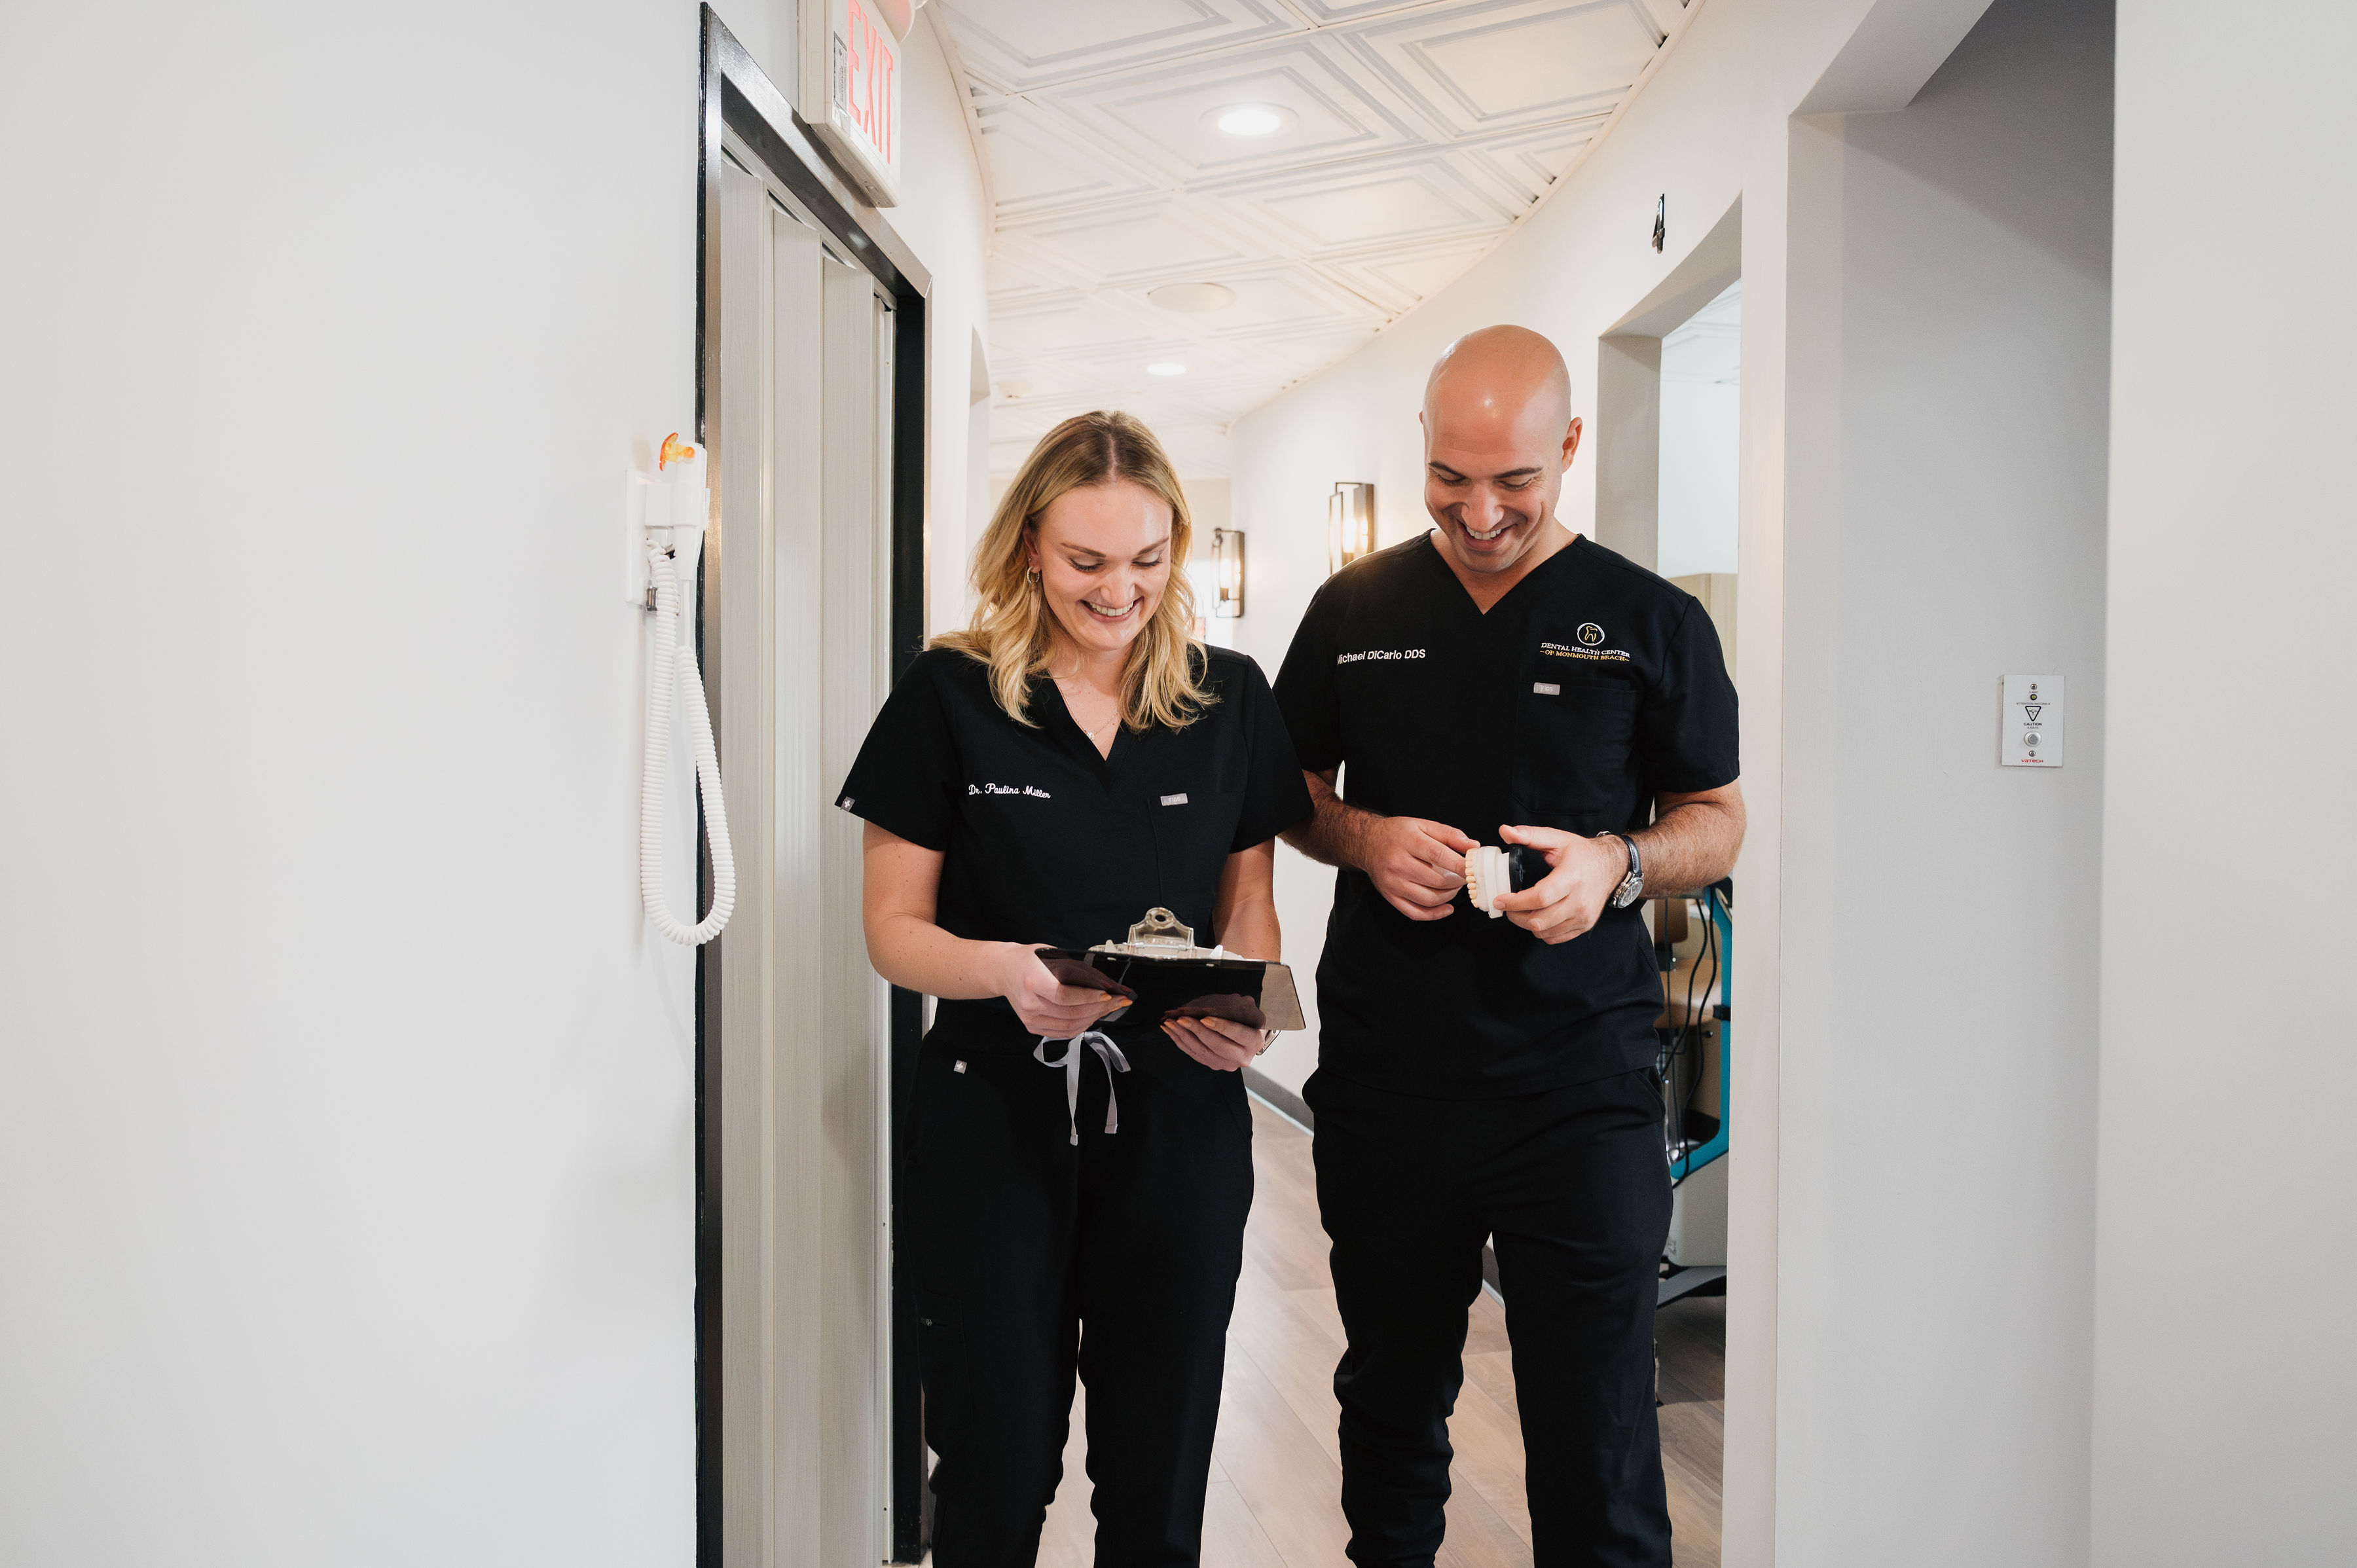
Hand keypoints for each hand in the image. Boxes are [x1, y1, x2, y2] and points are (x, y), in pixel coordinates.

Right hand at [995, 945, 1127, 1037]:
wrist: (1004, 970)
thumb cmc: (1031, 960)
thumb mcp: (1053, 956)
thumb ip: (1077, 970)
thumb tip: (1106, 984)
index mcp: (1033, 981)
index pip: (1065, 996)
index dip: (1090, 997)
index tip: (1108, 994)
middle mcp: (1030, 1003)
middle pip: (1071, 1013)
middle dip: (1099, 1008)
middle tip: (1118, 1001)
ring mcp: (1030, 1018)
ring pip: (1070, 1026)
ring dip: (1094, 1018)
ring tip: (1109, 1008)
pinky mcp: (1032, 1027)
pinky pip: (1063, 1032)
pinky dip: (1082, 1026)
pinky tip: (1093, 1016)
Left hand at [1162, 1014, 1264, 1072]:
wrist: (1249, 1033)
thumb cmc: (1246, 1017)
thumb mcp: (1245, 1007)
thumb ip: (1230, 1006)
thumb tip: (1203, 1007)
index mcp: (1254, 1041)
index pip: (1238, 1033)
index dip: (1221, 1026)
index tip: (1204, 1018)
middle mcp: (1242, 1057)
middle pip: (1217, 1046)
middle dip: (1197, 1031)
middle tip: (1182, 1019)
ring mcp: (1227, 1063)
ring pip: (1202, 1052)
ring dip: (1183, 1037)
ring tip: (1170, 1023)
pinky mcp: (1213, 1064)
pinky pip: (1194, 1054)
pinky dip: (1180, 1042)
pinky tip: (1170, 1031)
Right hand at [1357, 814, 1477, 921]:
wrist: (1367, 843)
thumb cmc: (1398, 833)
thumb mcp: (1423, 825)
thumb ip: (1449, 834)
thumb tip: (1473, 846)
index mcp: (1408, 841)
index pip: (1439, 855)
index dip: (1460, 865)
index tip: (1473, 868)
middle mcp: (1398, 863)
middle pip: (1436, 880)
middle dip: (1457, 881)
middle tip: (1464, 876)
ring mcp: (1392, 883)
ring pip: (1428, 899)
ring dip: (1449, 896)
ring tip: (1454, 887)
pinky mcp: (1390, 896)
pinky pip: (1415, 912)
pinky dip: (1435, 914)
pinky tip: (1447, 907)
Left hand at [1489, 825, 1622, 943]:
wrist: (1610, 866)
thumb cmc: (1582, 853)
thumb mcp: (1557, 839)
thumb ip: (1529, 835)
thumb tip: (1505, 831)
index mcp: (1572, 877)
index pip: (1540, 897)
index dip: (1515, 902)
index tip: (1500, 900)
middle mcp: (1580, 900)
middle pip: (1539, 920)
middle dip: (1516, 916)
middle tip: (1506, 906)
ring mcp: (1583, 916)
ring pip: (1545, 931)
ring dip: (1526, 924)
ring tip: (1520, 911)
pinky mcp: (1584, 925)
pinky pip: (1555, 937)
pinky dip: (1541, 930)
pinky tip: (1537, 916)